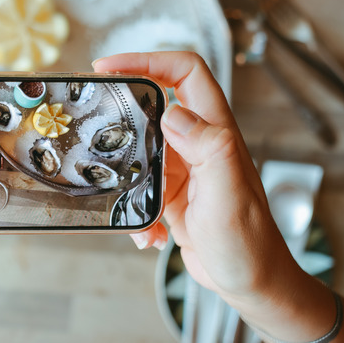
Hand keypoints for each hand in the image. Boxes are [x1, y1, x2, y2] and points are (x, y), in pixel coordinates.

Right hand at [94, 52, 343, 340]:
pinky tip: (144, 232)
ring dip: (122, 167)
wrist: (251, 283)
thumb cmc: (249, 244)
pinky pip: (138, 184)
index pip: (186, 72)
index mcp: (216, 133)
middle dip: (122, 103)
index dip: (148, 60)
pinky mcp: (170, 192)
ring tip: (112, 185)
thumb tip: (174, 113)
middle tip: (91, 109)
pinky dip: (132, 208)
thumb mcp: (229, 195)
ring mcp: (183, 167)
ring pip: (140, 143)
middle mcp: (198, 143)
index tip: (109, 67)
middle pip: (155, 100)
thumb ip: (210, 149)